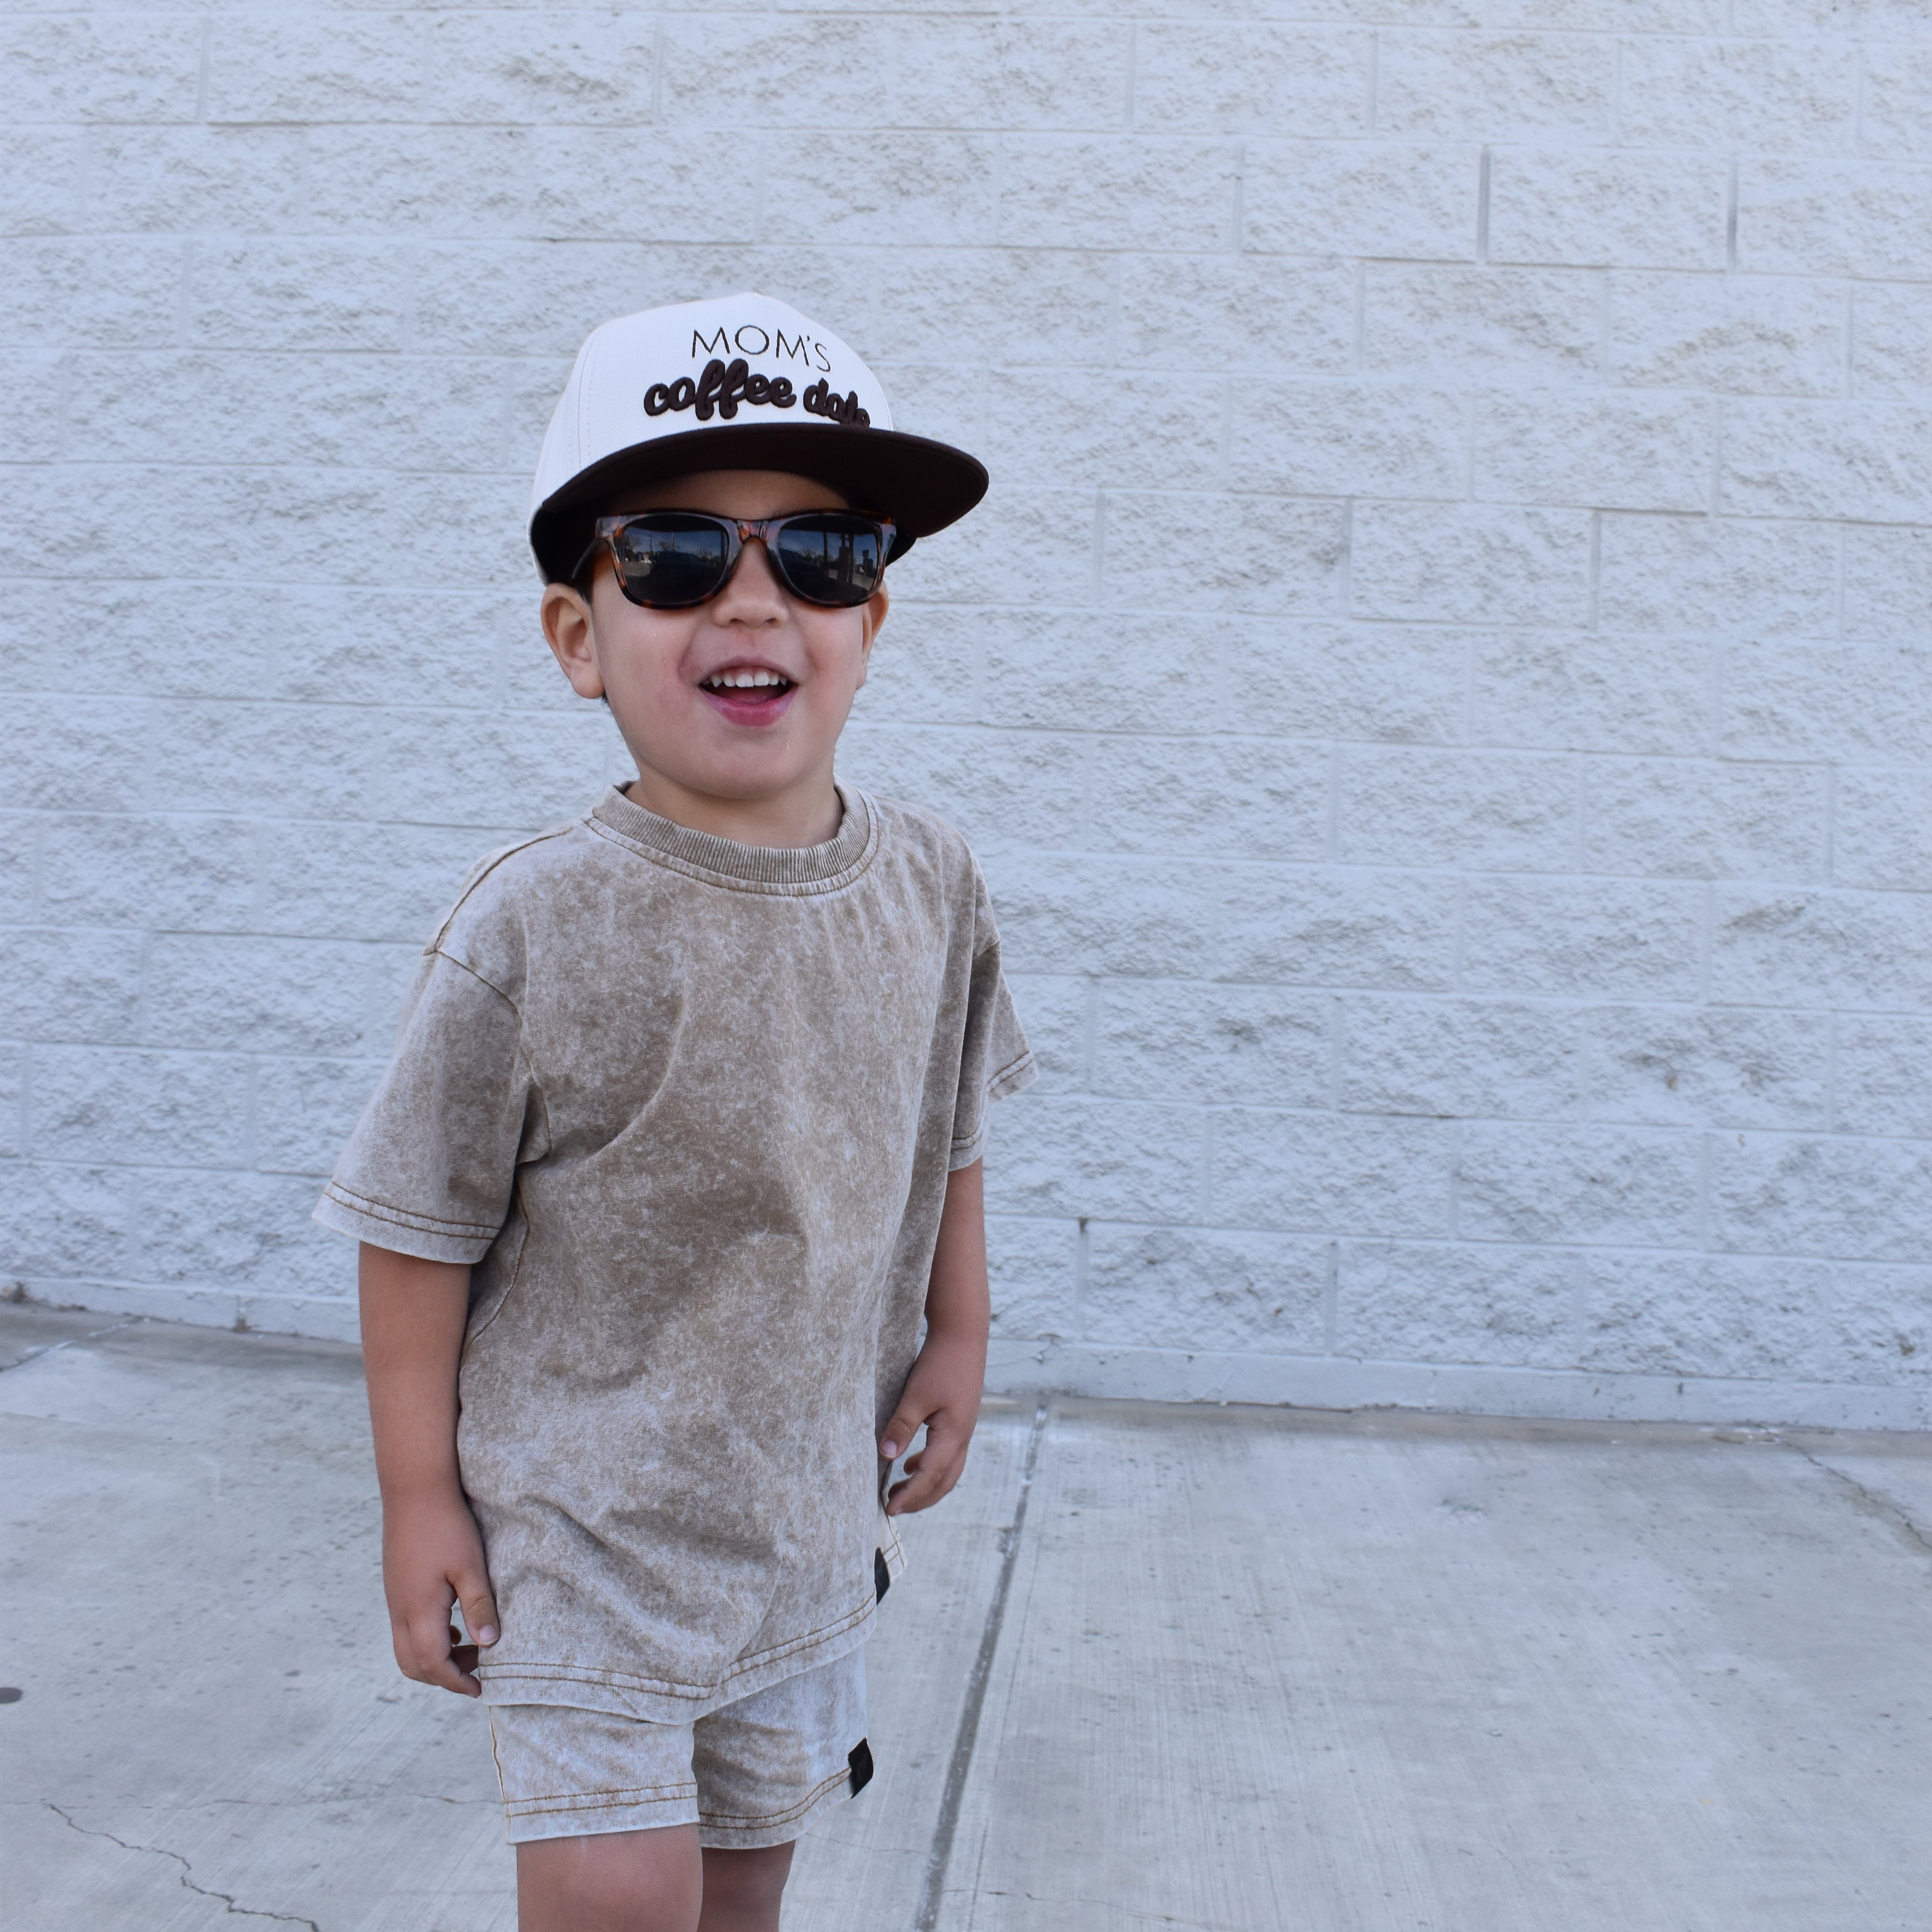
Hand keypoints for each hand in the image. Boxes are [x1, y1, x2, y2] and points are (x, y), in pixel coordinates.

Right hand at [380, 1487, 499, 1696]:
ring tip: (469, 1649)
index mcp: (418, 1609)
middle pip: (413, 1664)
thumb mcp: (471, 1565)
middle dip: (443, 1676)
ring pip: (405, 1648)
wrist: (414, 1489)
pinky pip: (405, 1628)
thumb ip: (479, 1606)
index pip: (432, 1663)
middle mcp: (399, 1610)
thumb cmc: (446, 1525)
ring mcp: (394, 1598)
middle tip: (476, 1670)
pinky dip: (427, 1639)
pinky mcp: (396, 1586)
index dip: (456, 1681)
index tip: (480, 1689)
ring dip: (434, 1658)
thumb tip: (490, 1645)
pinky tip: (453, 1625)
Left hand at [879, 1326, 985, 1515]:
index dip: (911, 1496)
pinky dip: (930, 1466)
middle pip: (944, 1482)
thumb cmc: (940, 1363)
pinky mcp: (959, 1420)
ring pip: (948, 1470)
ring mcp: (963, 1429)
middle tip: (893, 1506)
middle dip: (920, 1499)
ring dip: (926, 1485)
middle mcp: (963, 1437)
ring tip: (899, 1491)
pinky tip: (911, 1463)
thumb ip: (901, 1426)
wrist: (963, 1336)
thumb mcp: (916, 1395)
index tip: (890, 1508)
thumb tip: (885, 1457)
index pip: (931, 1476)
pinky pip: (947, 1455)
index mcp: (953, 1434)